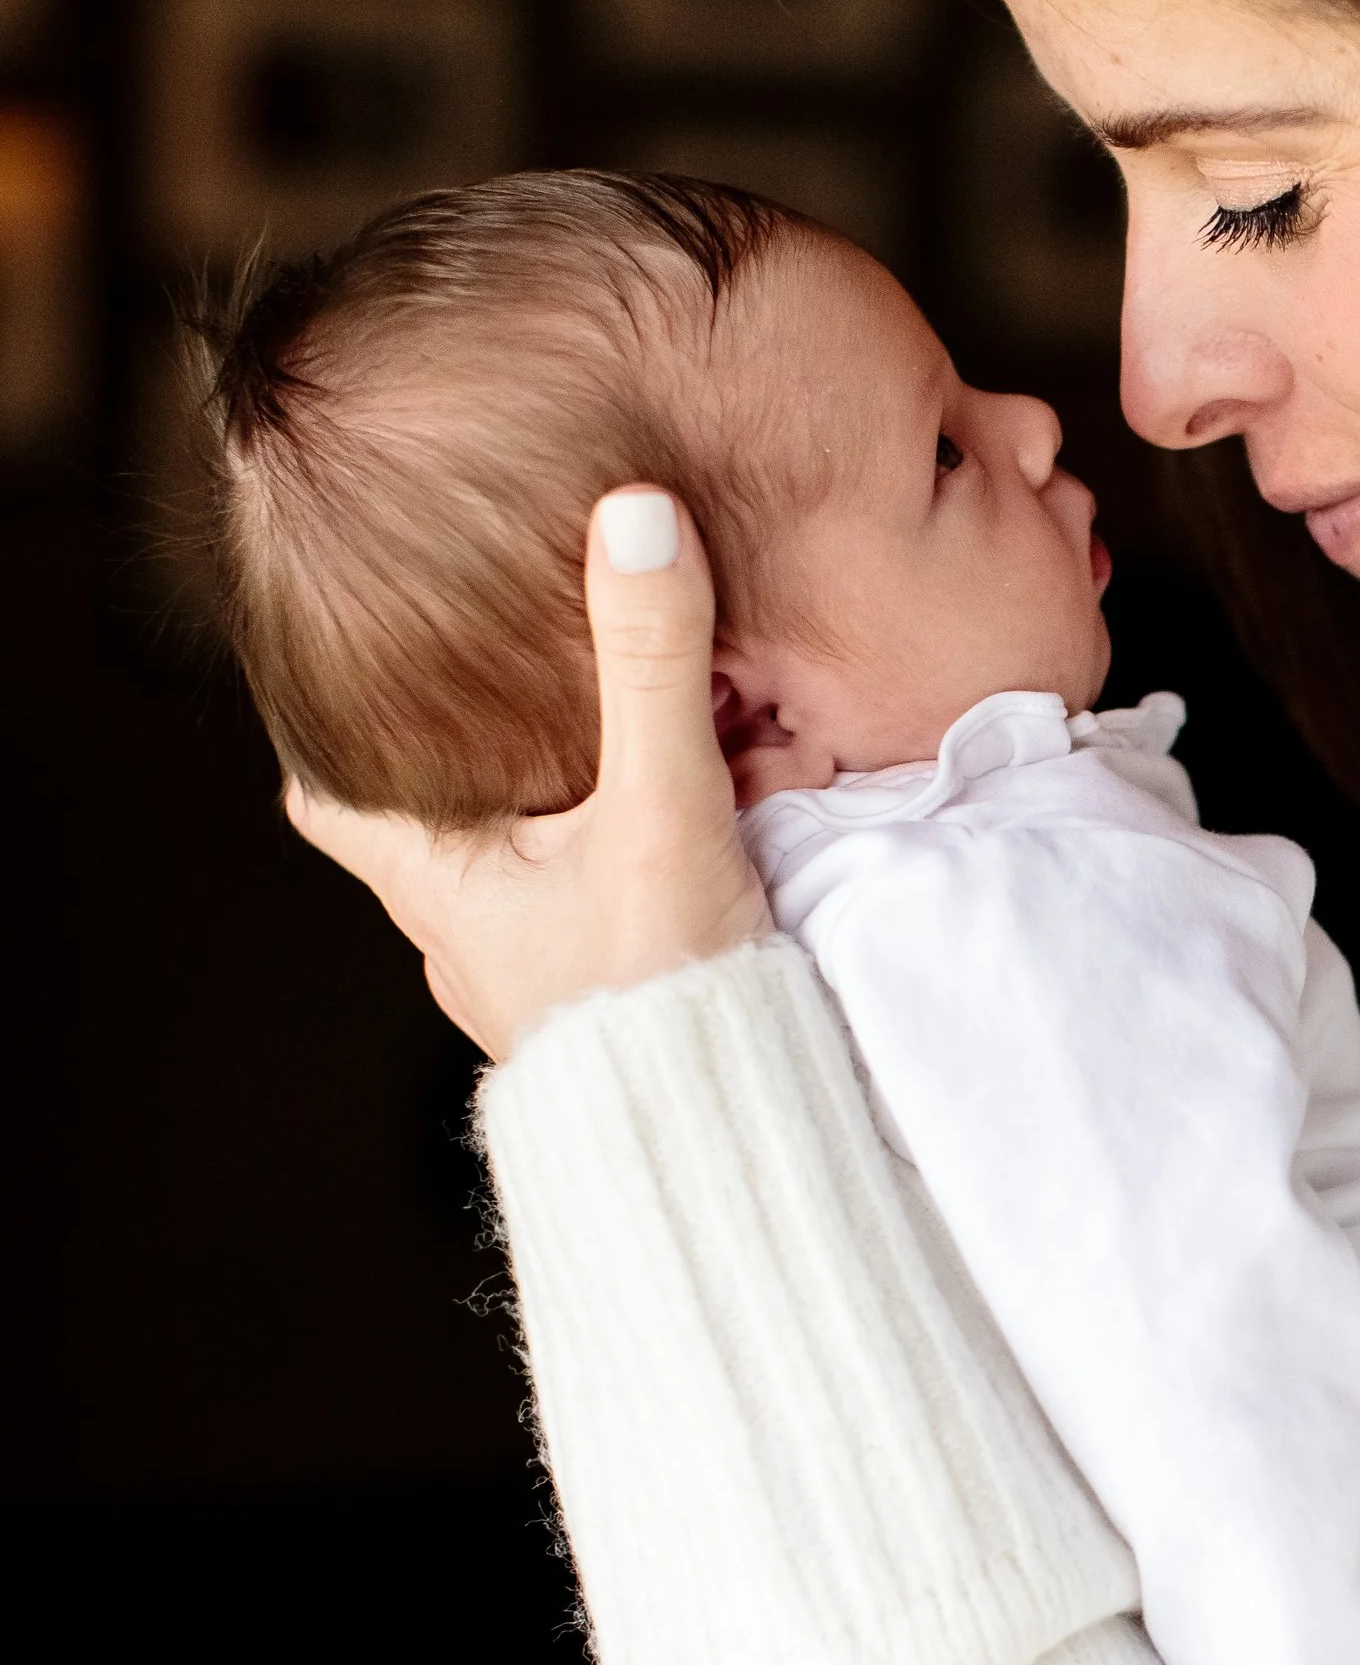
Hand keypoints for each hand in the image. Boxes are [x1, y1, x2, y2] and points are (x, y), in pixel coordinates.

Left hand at [286, 491, 770, 1060]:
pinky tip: (667, 834)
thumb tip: (635, 513)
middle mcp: (465, 940)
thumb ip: (651, 666)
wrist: (730, 1152)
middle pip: (425, 829)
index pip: (326, 800)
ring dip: (547, 816)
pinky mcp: (600, 1008)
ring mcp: (530, 983)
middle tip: (497, 678)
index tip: (344, 664)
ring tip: (600, 742)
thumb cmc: (662, 998)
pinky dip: (607, 866)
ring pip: (509, 874)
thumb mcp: (662, 813)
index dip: (325, 732)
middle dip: (462, 758)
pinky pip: (579, 916)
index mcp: (435, 886)